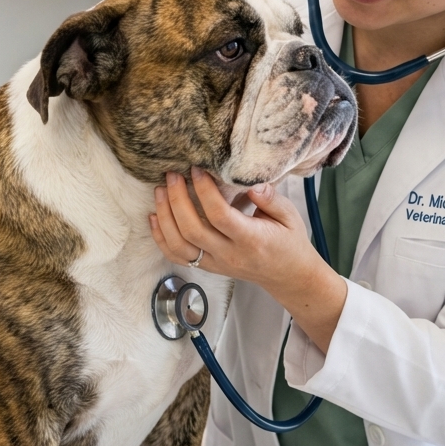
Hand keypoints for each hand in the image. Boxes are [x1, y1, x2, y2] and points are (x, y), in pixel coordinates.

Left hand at [149, 169, 346, 352]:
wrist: (287, 276)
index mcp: (251, 239)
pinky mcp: (208, 267)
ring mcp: (216, 263)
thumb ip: (270, 198)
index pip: (219, 216)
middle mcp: (229, 254)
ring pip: (179, 245)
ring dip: (165, 217)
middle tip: (172, 175)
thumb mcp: (290, 216)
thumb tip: (250, 182)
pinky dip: (161, 237)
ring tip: (160, 191)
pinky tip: (155, 216)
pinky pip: (177, 256)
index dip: (204, 191)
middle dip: (177, 199)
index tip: (197, 169)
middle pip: (192, 230)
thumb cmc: (289, 241)